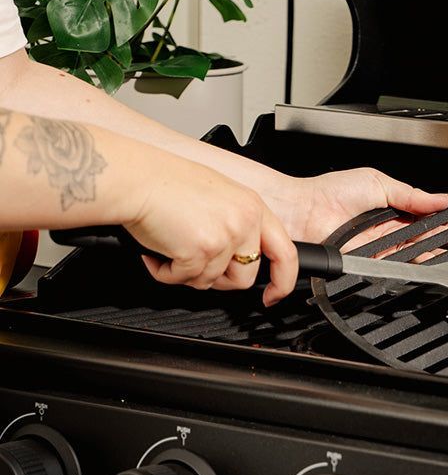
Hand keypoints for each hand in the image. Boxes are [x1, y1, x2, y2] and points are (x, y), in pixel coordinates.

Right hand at [124, 154, 298, 306]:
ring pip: (211, 281)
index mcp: (252, 207)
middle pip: (245, 277)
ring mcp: (225, 237)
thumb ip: (236, 223)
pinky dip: (165, 272)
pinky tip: (157, 252)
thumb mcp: (218, 196)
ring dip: (186, 272)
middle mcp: (244, 222)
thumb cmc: (165, 183)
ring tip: (170, 247)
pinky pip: (184, 280)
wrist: (135, 179)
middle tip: (195, 264)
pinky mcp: (200, 251)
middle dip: (219, 280)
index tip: (272, 295)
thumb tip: (237, 255)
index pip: (285, 253)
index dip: (282, 281)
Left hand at [266, 168, 447, 246]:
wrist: (303, 211)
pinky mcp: (375, 263)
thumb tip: (440, 199)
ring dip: (446, 252)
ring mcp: (385, 249)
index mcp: (396, 209)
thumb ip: (411, 194)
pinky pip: (403, 265)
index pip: (433, 218)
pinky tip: (437, 259)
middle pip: (434, 238)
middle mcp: (392, 231)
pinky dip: (421, 263)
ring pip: (423, 253)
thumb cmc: (329, 191)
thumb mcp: (378, 182)